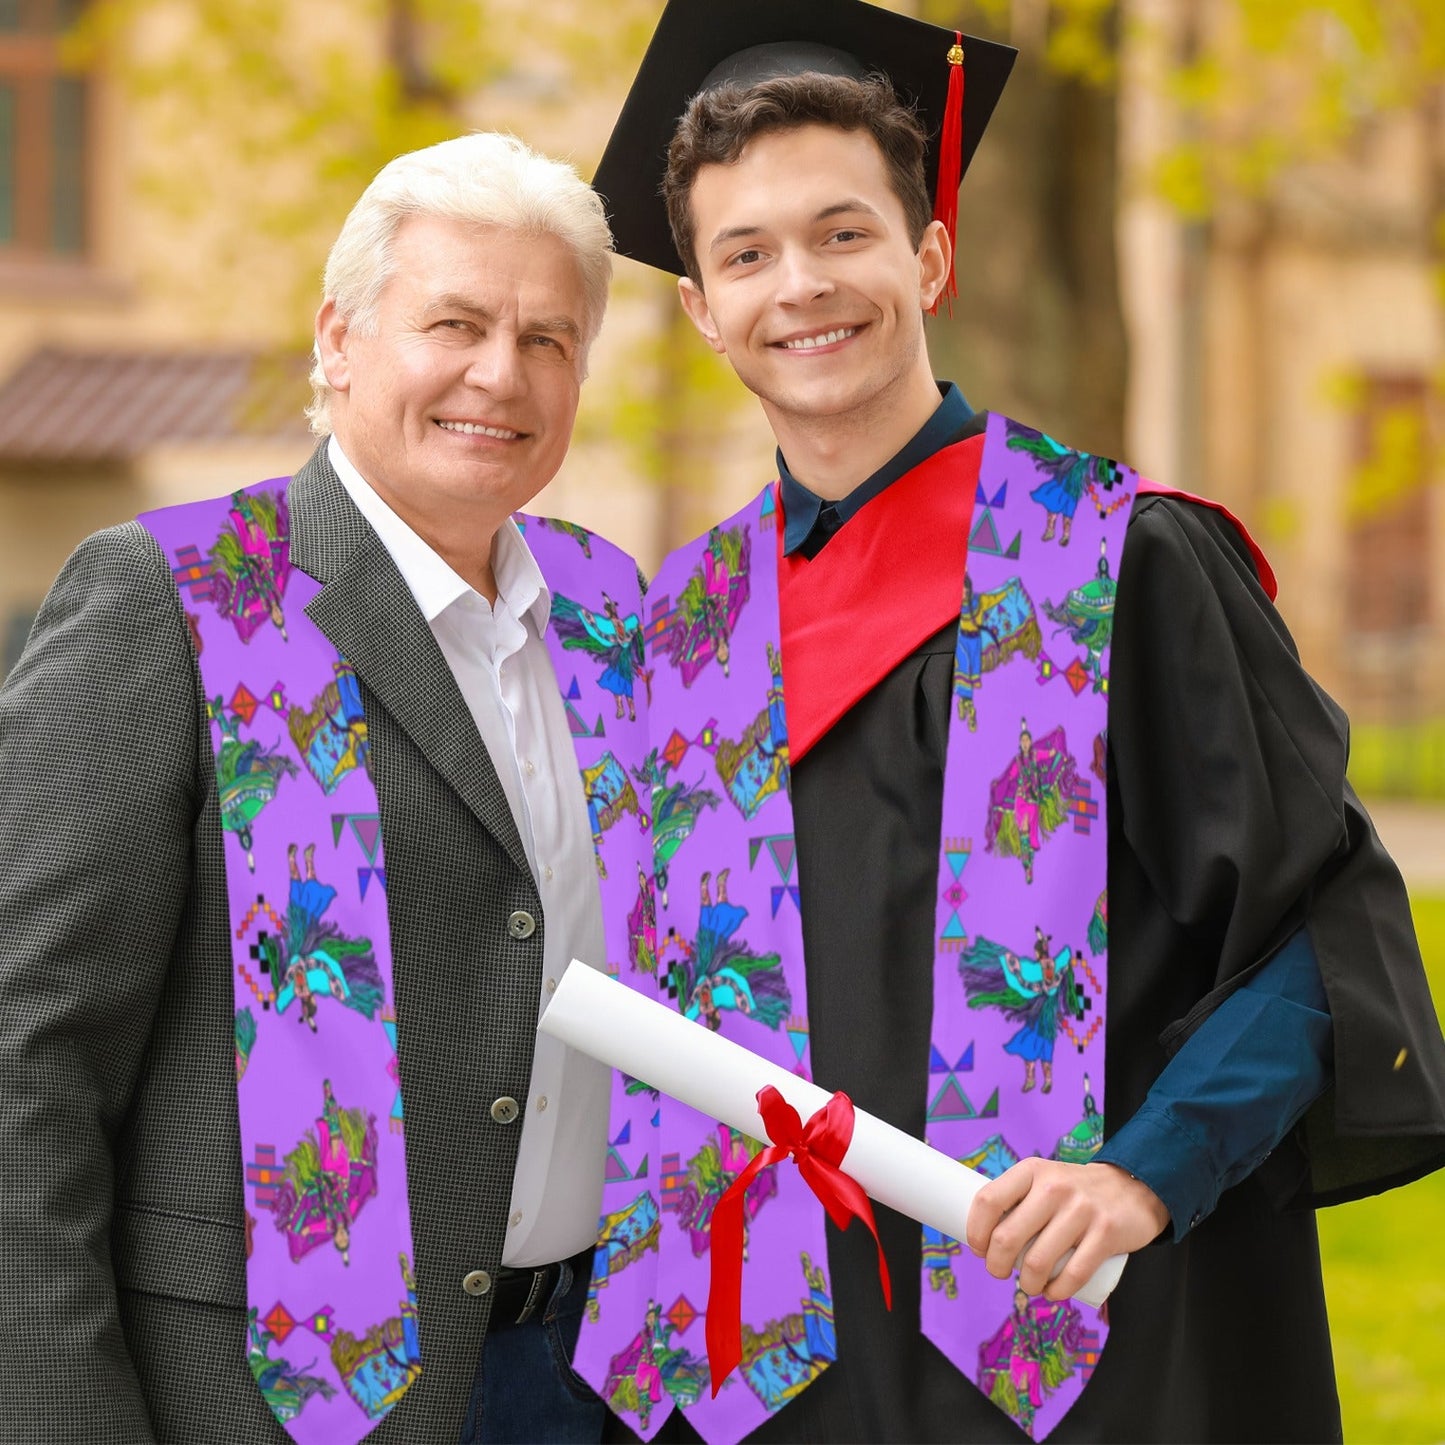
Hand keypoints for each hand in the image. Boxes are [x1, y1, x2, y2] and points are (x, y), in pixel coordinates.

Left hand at [964, 1159, 1169, 1300]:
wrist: (1132, 1187)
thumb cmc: (1074, 1191)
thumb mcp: (1044, 1179)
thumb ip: (1018, 1199)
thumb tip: (983, 1236)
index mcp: (1031, 1171)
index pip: (988, 1200)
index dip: (975, 1231)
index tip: (978, 1248)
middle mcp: (1053, 1187)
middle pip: (1007, 1237)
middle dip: (995, 1265)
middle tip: (998, 1272)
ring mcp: (1081, 1210)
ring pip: (1037, 1262)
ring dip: (1026, 1284)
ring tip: (1028, 1285)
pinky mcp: (1106, 1233)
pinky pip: (1073, 1275)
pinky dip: (1056, 1292)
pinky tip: (1051, 1293)